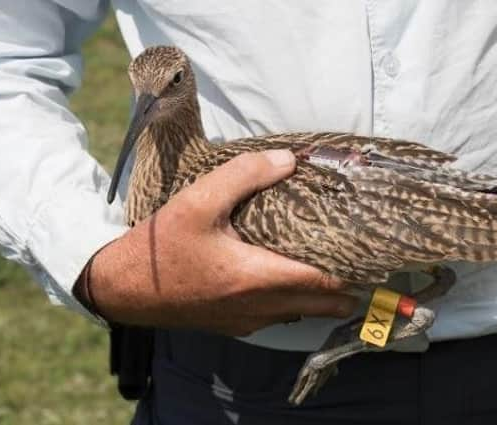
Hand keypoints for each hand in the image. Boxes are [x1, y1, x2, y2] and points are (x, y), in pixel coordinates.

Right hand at [79, 150, 357, 335]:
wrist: (123, 287)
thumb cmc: (161, 245)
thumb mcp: (199, 199)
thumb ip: (246, 174)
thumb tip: (290, 160)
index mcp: (256, 278)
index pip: (325, 282)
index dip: (354, 270)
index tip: (373, 253)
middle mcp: (260, 307)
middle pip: (324, 305)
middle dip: (348, 287)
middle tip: (360, 258)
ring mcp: (248, 321)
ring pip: (302, 312)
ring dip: (322, 293)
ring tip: (329, 261)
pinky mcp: (235, 325)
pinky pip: (279, 315)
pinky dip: (295, 299)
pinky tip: (287, 275)